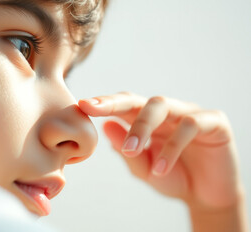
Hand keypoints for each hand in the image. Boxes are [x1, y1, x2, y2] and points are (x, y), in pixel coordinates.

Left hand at [78, 92, 243, 209]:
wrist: (205, 196)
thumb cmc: (171, 177)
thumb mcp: (143, 168)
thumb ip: (126, 149)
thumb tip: (105, 126)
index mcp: (147, 120)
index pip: (124, 105)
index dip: (104, 102)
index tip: (82, 105)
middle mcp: (167, 113)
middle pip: (140, 101)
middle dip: (118, 107)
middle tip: (100, 118)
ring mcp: (190, 114)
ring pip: (162, 106)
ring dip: (142, 128)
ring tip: (131, 152)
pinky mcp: (214, 122)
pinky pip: (191, 125)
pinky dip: (172, 147)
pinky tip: (160, 168)